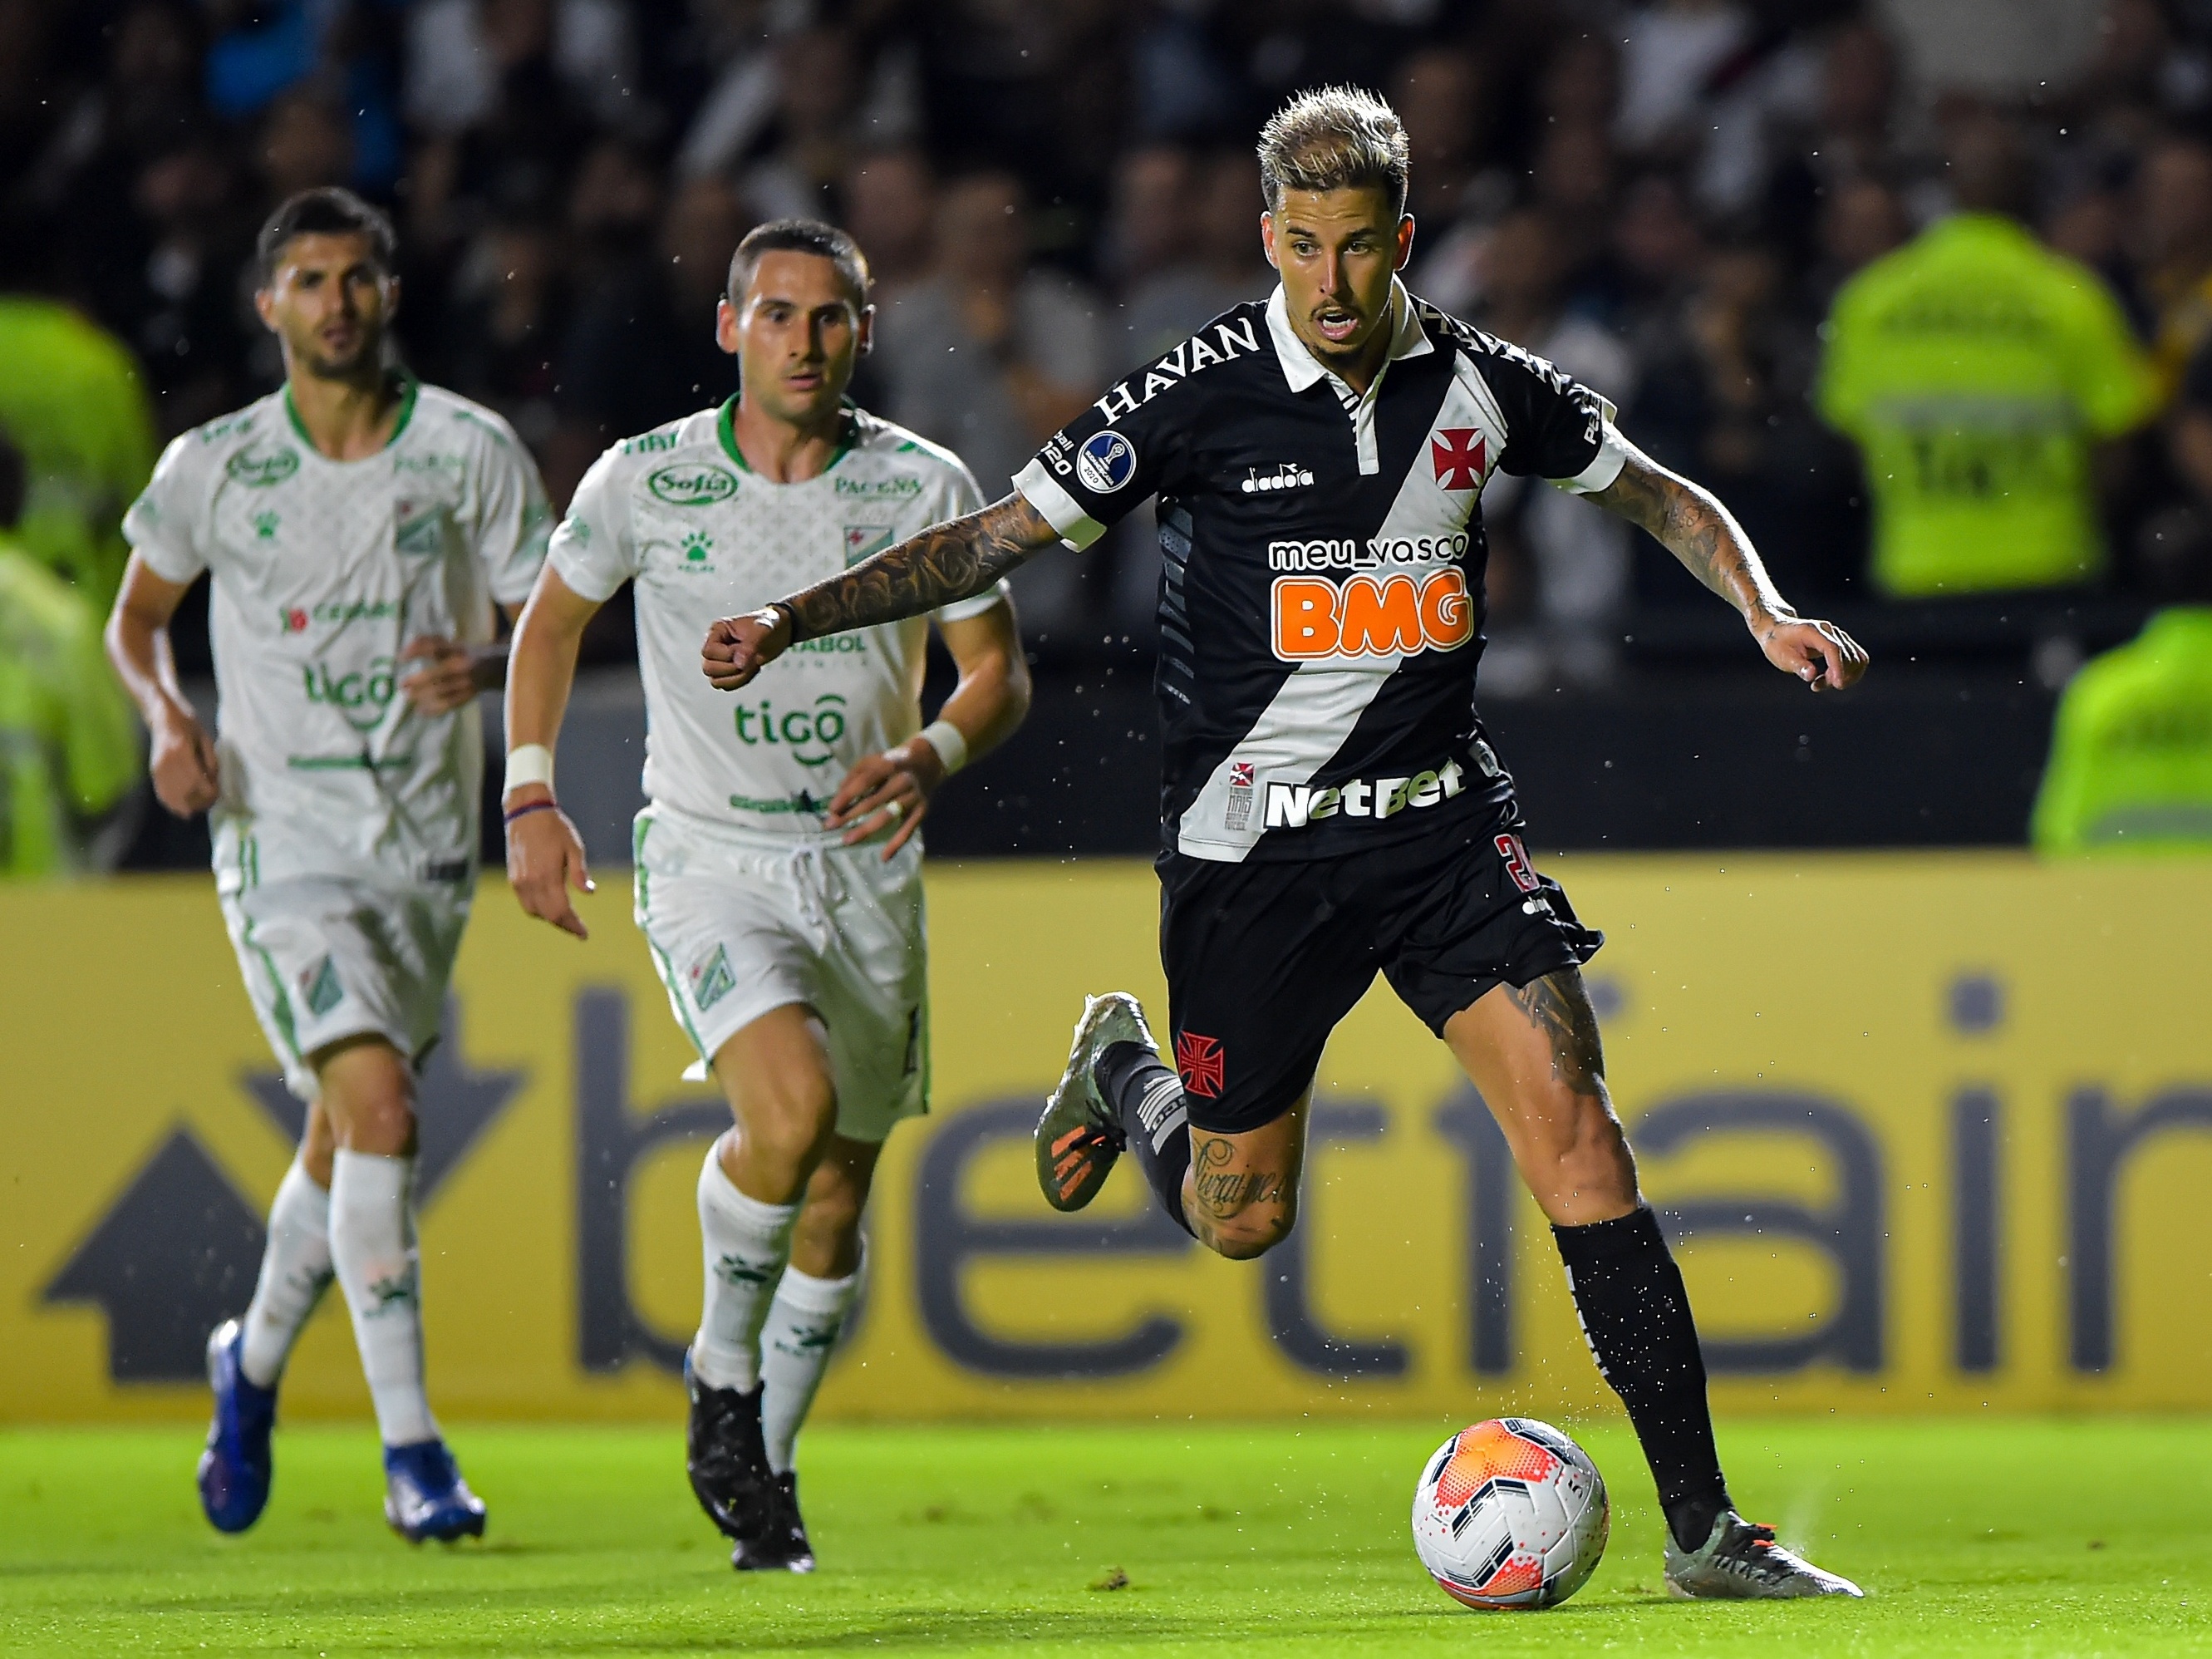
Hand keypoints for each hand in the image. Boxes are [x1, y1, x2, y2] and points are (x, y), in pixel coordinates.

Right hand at [149, 699, 219, 816]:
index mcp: (182, 752)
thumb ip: (211, 761)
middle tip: (211, 801)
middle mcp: (167, 763)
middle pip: (185, 793)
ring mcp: (158, 768)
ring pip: (172, 798)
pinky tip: (184, 807)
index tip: (218, 792)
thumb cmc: (188, 724)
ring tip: (199, 805)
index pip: (197, 782)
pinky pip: (162, 794)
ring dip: (187, 806)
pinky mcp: (153, 772)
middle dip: (200, 802)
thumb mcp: (206, 739)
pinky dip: (173, 803)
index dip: (210, 792)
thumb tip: (213, 782)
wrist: (163, 716)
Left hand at [399, 635, 483, 713]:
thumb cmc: (464, 655)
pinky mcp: (468, 696)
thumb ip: (428, 642)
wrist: (495, 670)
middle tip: (401, 685)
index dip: (416, 651)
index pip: (435, 648)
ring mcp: (468, 683)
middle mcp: (464, 666)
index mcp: (458, 650)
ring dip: (423, 695)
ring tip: (408, 697)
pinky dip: (434, 710)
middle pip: (439, 674)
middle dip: (418, 680)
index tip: (400, 658)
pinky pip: (450, 704)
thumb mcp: (451, 645)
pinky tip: (420, 711)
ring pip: (444, 691)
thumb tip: (405, 650)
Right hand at [504, 787, 593, 937]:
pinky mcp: (513, 878)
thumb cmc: (555, 828)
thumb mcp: (574, 848)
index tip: (584, 934)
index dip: (573, 925)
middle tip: (579, 929)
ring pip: (535, 912)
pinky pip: (526, 902)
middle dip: (564, 924)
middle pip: (548, 915)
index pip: (561, 911)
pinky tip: (550, 905)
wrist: (526, 812)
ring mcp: (519, 881)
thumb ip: (580, 873)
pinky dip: (538, 909)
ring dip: (550, 918)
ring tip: (566, 918)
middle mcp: (530, 882)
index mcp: (548, 876)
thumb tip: (589, 893)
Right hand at [702, 606, 792, 691]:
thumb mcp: (762, 630)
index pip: (709, 652)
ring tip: (754, 665)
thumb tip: (739, 665)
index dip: (727, 655)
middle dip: (733, 669)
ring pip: (716, 680)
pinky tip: (753, 669)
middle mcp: (715, 646)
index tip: (746, 648)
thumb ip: (749, 646)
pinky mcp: (728, 670)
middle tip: (752, 659)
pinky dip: (740, 681)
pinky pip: (726, 685)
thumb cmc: (769, 625)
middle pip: (708, 668)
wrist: (780, 630)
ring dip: (737, 678)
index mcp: (718, 631)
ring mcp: (720, 659)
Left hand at [827, 738, 944, 858]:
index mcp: (889, 766)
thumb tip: (839, 796)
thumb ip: (855, 775)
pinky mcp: (922, 810)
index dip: (848, 795)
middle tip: (830, 826)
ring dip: (867, 829)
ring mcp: (913, 797)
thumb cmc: (893, 762)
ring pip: (888, 816)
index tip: (832, 809)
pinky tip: (884, 857)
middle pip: (874, 801)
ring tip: (848, 840)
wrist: (928, 761)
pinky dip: (897, 844)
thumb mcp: (874, 761)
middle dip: (850, 815)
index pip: (865, 781)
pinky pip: (908, 829)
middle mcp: (903, 781)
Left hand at [1753, 611, 1867, 692]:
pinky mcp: (1842, 643)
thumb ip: (1798, 666)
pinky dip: (1850, 672)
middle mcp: (1830, 631)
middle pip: (1847, 656)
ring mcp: (1838, 636)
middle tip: (1816, 685)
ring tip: (1821, 682)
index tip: (1837, 685)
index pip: (1833, 649)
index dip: (1837, 667)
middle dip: (1837, 676)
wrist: (1777, 630)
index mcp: (1813, 632)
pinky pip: (1857, 658)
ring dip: (1845, 676)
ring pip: (1857, 659)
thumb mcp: (1782, 657)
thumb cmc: (1777, 644)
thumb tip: (1812, 675)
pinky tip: (1831, 678)